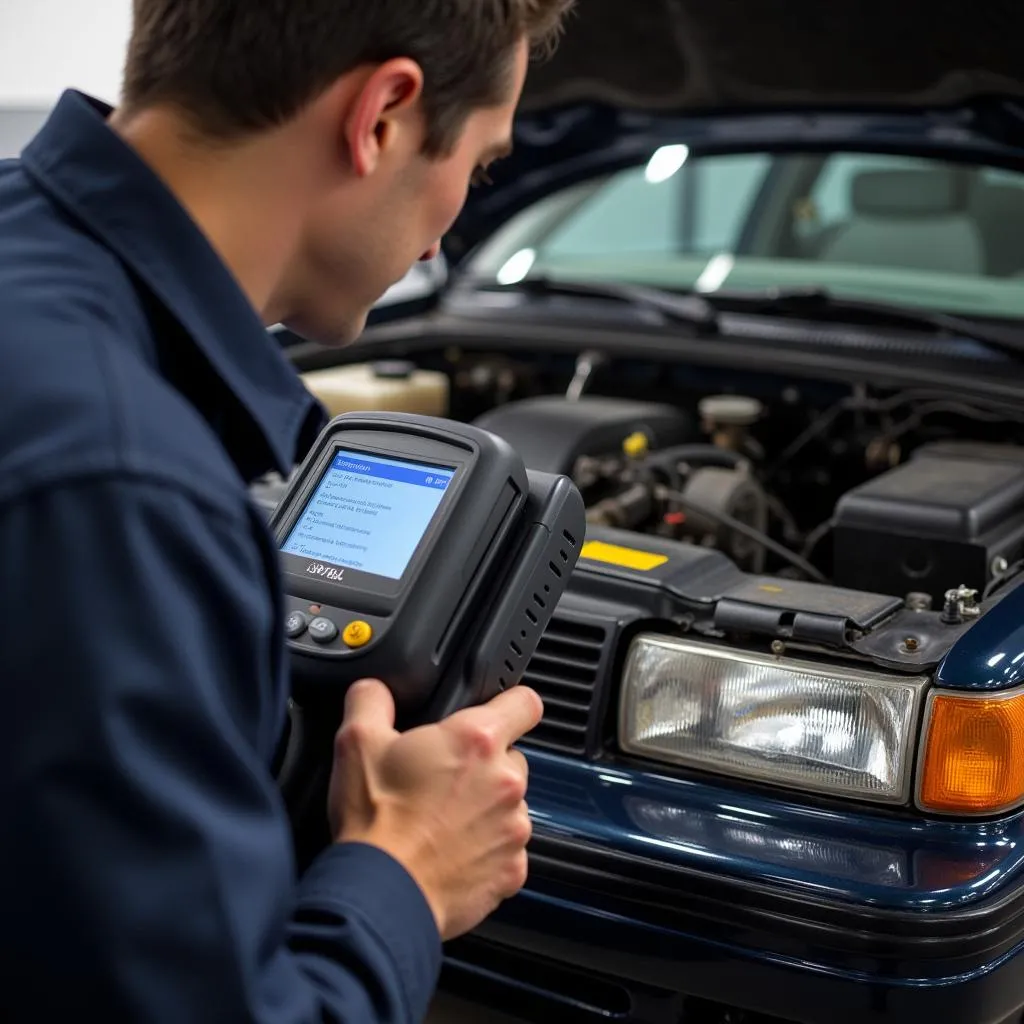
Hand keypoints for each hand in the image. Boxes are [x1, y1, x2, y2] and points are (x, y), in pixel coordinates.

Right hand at [327, 679, 543, 940]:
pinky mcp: (512, 869)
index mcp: (476, 740)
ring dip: (484, 808)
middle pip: (511, 757)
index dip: (510, 704)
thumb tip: (376, 690)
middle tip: (443, 778)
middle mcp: (505, 781)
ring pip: (509, 804)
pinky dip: (485, 850)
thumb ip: (372, 699)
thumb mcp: (357, 741)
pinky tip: (450, 852)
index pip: (526, 703)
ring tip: (441, 820)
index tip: (497, 713)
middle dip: (483, 764)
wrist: (381, 893)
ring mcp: (513, 827)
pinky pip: (507, 850)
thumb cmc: (375, 822)